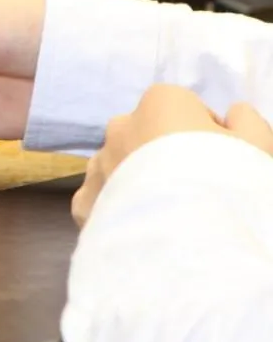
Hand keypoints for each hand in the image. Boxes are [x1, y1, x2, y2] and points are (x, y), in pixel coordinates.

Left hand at [71, 85, 272, 226]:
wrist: (189, 238)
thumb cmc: (226, 182)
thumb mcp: (257, 144)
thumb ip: (245, 121)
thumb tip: (234, 114)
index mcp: (159, 102)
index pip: (184, 109)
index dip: (206, 136)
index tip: (220, 162)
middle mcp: (119, 126)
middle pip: (146, 136)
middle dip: (163, 155)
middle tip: (193, 190)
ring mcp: (98, 163)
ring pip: (119, 166)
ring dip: (136, 181)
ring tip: (167, 214)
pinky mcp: (85, 201)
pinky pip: (101, 200)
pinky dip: (115, 211)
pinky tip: (139, 230)